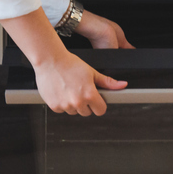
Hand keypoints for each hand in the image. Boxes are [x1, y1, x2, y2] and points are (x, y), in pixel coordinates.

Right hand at [0, 7, 127, 116]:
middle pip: (87, 112)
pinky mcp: (54, 106)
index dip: (99, 104)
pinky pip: (62, 110)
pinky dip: (62, 103)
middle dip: (86, 104)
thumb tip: (122, 85)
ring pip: (74, 112)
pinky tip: (62, 91)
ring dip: (74, 104)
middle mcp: (77, 102)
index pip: (100, 110)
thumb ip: (107, 82)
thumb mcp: (92, 72)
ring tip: (70, 89)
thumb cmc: (70, 64)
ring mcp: (65, 105)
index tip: (96, 99)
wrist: (50, 60)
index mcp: (89, 94)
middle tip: (81, 90)